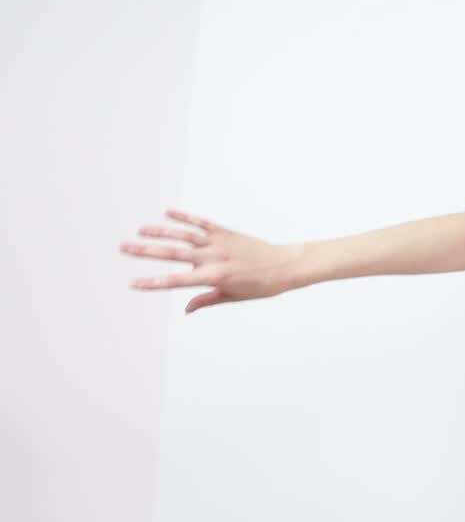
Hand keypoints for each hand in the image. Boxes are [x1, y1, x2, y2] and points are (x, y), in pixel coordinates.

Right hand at [120, 209, 303, 313]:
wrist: (285, 265)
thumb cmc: (261, 285)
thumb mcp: (234, 297)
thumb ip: (207, 300)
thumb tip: (185, 308)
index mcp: (214, 277)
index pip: (177, 281)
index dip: (153, 283)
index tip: (134, 283)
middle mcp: (214, 258)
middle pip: (173, 254)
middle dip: (146, 251)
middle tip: (123, 247)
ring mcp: (219, 242)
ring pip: (183, 235)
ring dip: (160, 232)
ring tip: (139, 231)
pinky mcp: (226, 232)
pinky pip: (201, 223)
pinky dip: (184, 217)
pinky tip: (168, 213)